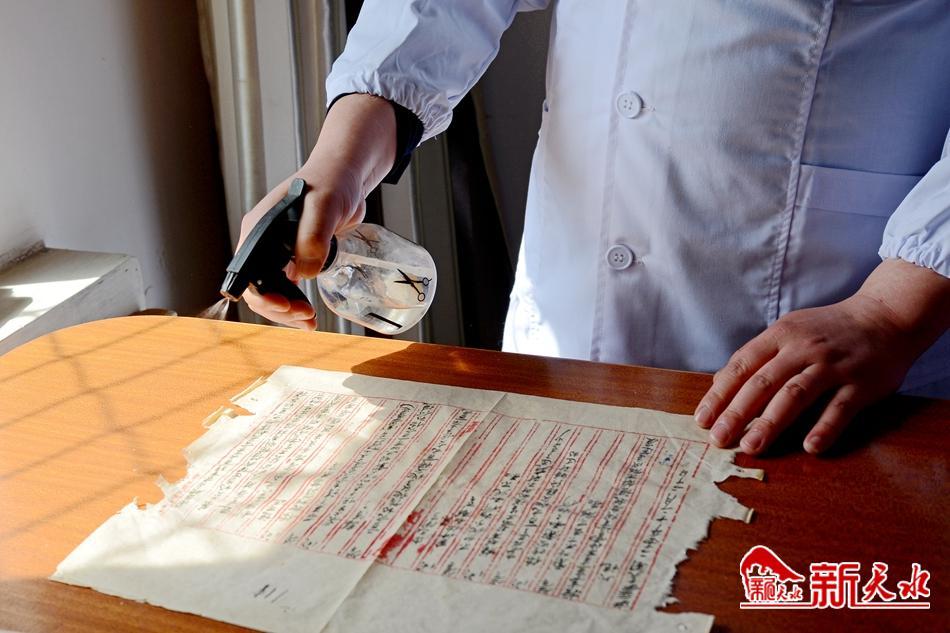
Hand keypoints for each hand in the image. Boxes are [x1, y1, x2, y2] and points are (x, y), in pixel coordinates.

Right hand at [236, 94, 396, 329]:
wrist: (347, 177)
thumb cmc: (331, 181)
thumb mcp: (322, 205)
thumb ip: (312, 237)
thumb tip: (304, 273)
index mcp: (258, 231)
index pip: (248, 274)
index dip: (264, 296)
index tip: (288, 306)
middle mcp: (263, 244)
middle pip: (258, 289)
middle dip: (279, 309)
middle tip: (306, 318)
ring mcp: (279, 253)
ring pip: (274, 293)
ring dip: (288, 312)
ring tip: (310, 322)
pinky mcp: (296, 257)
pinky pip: (289, 288)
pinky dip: (297, 304)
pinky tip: (311, 314)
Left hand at [694, 259, 949, 454]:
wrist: (885, 316)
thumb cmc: (827, 330)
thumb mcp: (788, 332)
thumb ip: (756, 357)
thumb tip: (719, 383)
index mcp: (781, 335)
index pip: (742, 366)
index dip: (720, 394)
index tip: (703, 419)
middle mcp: (803, 348)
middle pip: (763, 382)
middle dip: (737, 412)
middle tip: (719, 439)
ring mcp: (832, 365)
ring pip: (796, 395)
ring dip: (772, 422)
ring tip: (751, 446)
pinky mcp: (861, 383)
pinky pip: (839, 408)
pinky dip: (824, 428)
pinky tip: (809, 447)